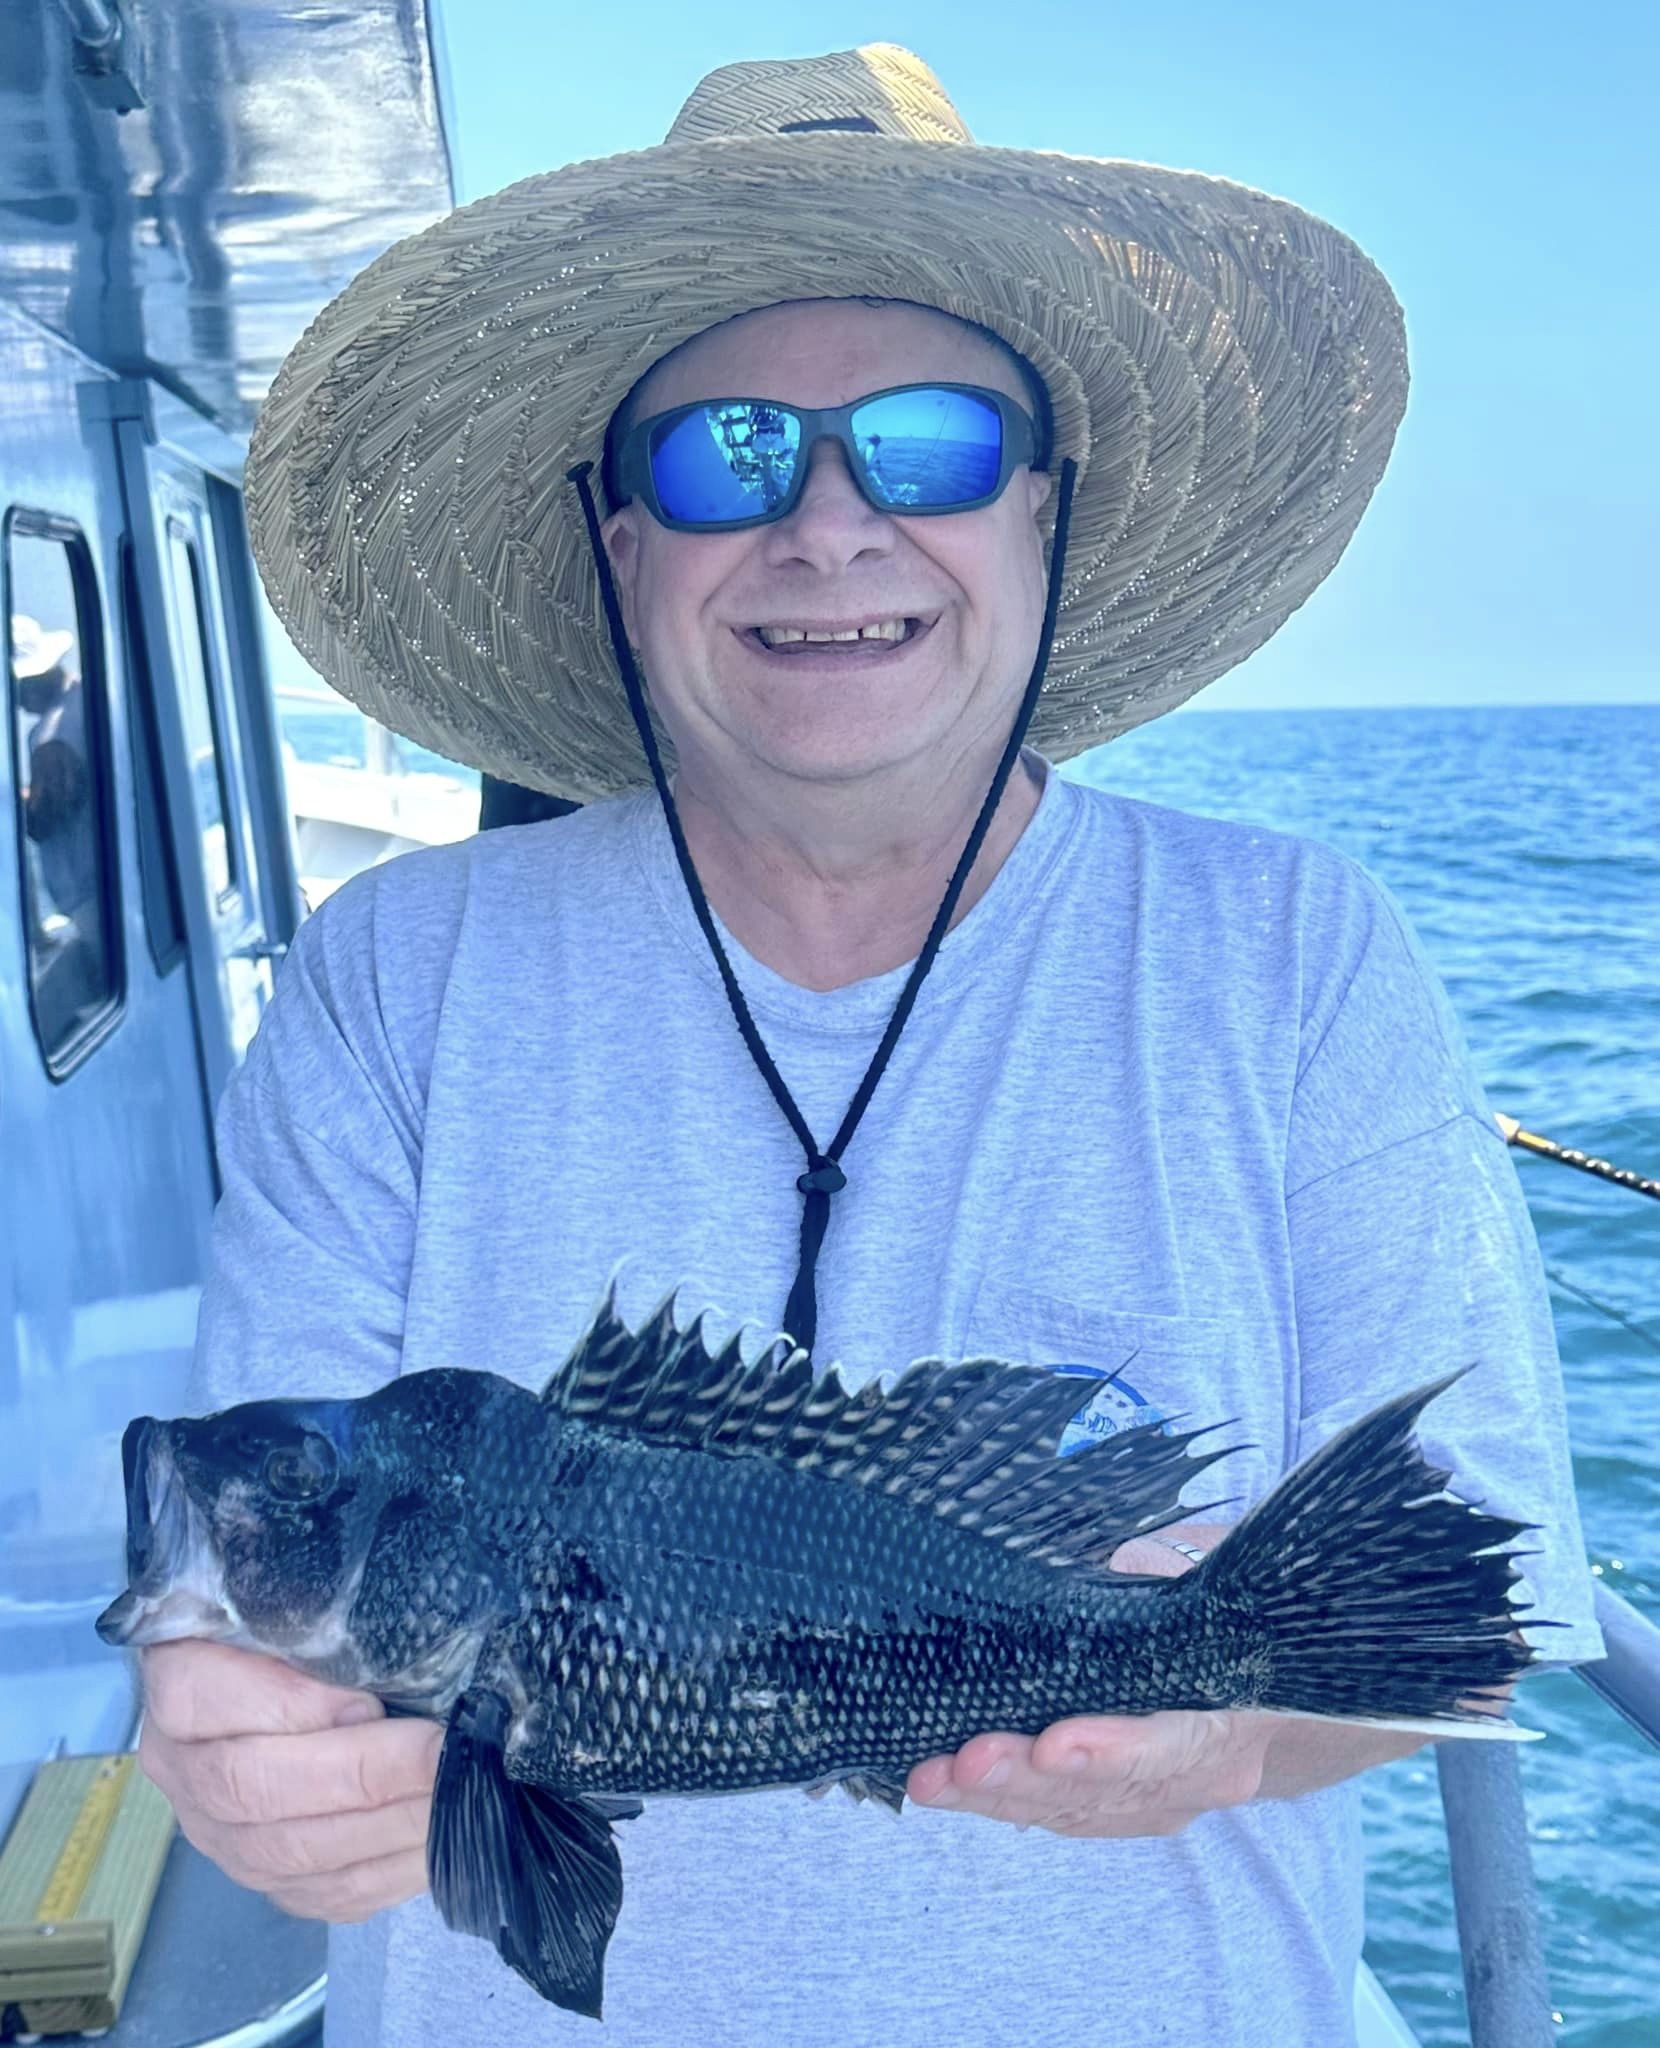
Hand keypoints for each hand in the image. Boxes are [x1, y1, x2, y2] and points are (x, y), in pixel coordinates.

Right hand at [138, 1641, 442, 1921]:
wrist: (280, 1677)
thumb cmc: (304, 1621)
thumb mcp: (301, 1599)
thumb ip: (324, 1619)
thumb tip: (393, 1650)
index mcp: (177, 1681)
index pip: (205, 1699)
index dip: (290, 1707)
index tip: (369, 1702)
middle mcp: (182, 1765)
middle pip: (254, 1787)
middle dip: (361, 1776)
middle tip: (440, 1755)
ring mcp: (218, 1831)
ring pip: (290, 1852)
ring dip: (383, 1829)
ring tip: (454, 1798)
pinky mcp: (264, 1874)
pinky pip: (322, 1892)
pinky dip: (385, 1872)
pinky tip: (436, 1841)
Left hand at [908, 1520, 1268, 1836]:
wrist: (1268, 1658)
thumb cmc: (1216, 1595)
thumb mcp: (1186, 1568)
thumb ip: (1134, 1579)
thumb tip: (1056, 1570)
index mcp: (1233, 1704)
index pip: (1167, 1742)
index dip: (1107, 1750)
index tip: (1049, 1743)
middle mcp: (1209, 1769)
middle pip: (1108, 1788)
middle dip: (1026, 1778)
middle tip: (960, 1764)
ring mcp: (1173, 1797)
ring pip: (1078, 1809)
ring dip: (1000, 1797)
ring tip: (931, 1780)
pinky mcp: (1135, 1808)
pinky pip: (1069, 1814)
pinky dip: (1009, 1803)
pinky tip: (954, 1788)